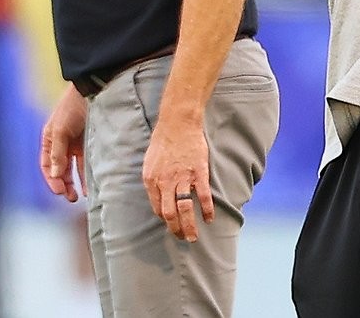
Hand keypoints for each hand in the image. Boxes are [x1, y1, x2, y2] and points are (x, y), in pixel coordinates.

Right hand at [40, 85, 87, 202]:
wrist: (93, 91)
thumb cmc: (72, 107)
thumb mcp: (61, 129)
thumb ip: (58, 153)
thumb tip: (55, 175)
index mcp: (49, 140)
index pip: (47, 165)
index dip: (51, 180)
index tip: (60, 192)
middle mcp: (61, 143)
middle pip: (60, 170)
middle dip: (63, 185)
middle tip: (71, 197)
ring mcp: (75, 144)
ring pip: (73, 169)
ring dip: (75, 182)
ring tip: (80, 196)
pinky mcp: (89, 143)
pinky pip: (86, 162)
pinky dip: (87, 174)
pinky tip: (91, 185)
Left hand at [143, 121, 213, 241]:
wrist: (178, 122)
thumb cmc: (163, 140)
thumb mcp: (150, 161)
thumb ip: (153, 180)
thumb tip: (157, 196)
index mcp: (151, 180)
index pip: (157, 209)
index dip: (165, 220)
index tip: (172, 224)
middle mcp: (165, 182)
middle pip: (170, 214)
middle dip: (176, 230)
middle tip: (183, 238)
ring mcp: (182, 178)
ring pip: (185, 209)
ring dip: (190, 227)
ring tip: (193, 237)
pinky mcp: (198, 173)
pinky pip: (203, 197)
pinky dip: (207, 211)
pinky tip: (209, 219)